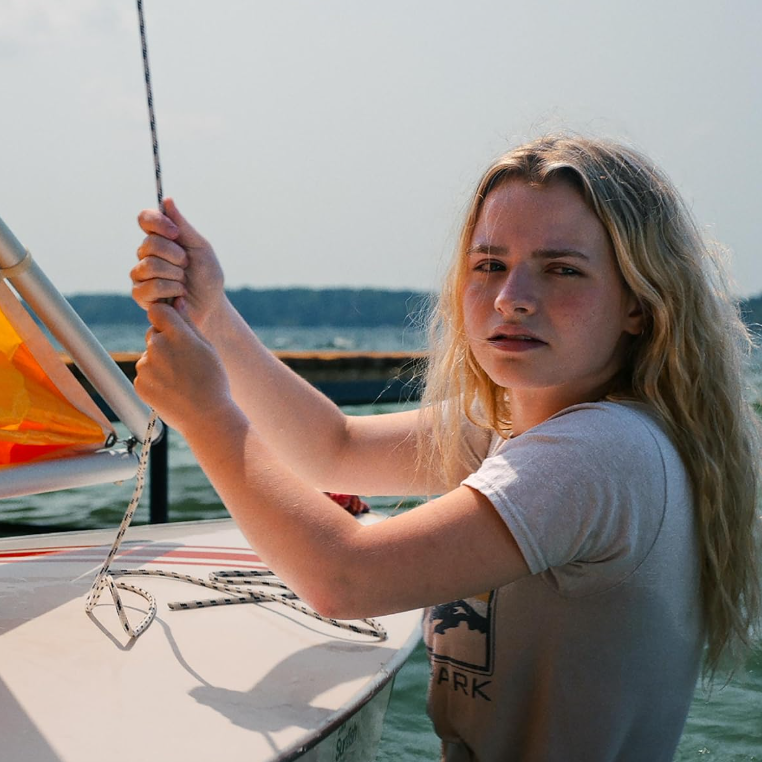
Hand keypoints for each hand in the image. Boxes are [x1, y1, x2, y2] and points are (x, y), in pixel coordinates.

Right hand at [131, 198, 225, 331]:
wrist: (212, 306)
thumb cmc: (207, 277)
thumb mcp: (200, 248)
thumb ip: (183, 226)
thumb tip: (167, 200)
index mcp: (160, 238)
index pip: (145, 219)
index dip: (157, 222)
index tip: (175, 233)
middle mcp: (146, 254)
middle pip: (149, 243)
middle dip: (175, 255)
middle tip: (187, 265)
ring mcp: (141, 275)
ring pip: (148, 266)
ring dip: (174, 275)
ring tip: (183, 283)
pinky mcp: (141, 295)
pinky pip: (149, 287)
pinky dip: (170, 291)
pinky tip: (178, 296)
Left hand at [134, 299, 232, 433]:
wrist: (206, 417)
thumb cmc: (212, 380)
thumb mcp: (206, 347)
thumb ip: (187, 322)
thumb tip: (177, 300)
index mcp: (176, 334)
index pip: (158, 311)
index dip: (166, 318)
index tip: (175, 329)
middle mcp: (157, 347)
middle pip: (154, 334)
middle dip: (165, 343)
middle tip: (185, 363)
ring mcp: (146, 366)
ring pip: (149, 356)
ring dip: (160, 363)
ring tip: (181, 380)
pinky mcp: (139, 383)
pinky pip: (145, 375)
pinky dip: (155, 380)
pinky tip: (172, 390)